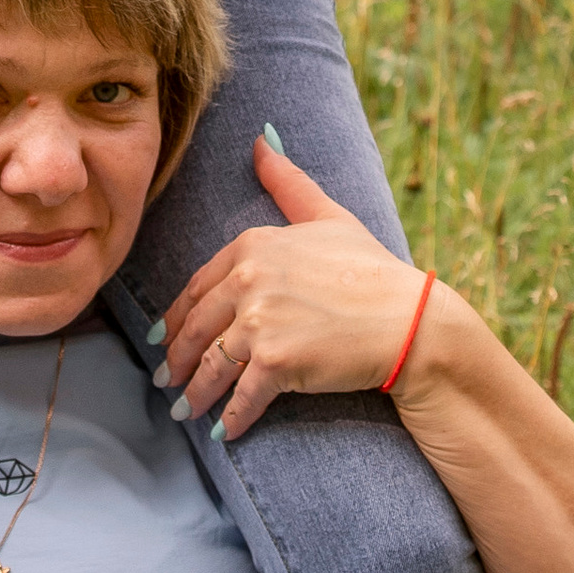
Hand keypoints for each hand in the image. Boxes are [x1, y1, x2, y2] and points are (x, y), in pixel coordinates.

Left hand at [154, 134, 428, 444]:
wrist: (408, 319)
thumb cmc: (372, 268)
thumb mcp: (328, 216)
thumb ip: (288, 182)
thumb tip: (261, 140)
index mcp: (253, 246)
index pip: (199, 286)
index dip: (178, 315)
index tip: (164, 335)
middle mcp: (249, 280)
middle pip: (198, 327)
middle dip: (178, 358)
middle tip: (166, 378)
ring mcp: (260, 322)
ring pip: (212, 366)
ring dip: (195, 394)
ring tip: (185, 410)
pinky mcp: (277, 362)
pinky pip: (242, 397)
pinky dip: (230, 418)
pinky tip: (224, 432)